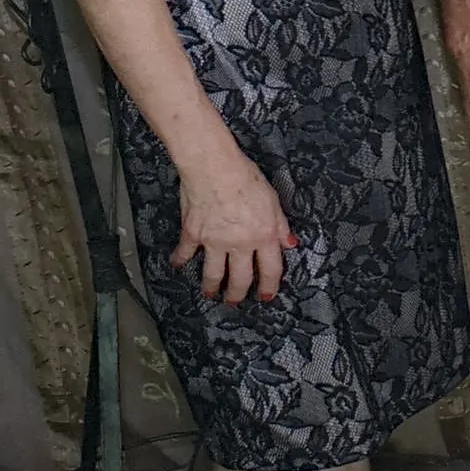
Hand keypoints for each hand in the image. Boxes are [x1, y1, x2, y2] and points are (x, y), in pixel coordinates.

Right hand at [171, 145, 295, 303]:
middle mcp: (240, 244)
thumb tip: (289, 244)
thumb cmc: (247, 179)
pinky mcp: (192, 233)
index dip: (270, 286)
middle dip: (238, 294)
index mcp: (264, 236)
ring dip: (211, 287)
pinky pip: (185, 252)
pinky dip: (180, 261)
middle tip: (235, 302)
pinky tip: (178, 266)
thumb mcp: (274, 202)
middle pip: (240, 278)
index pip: (271, 269)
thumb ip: (281, 226)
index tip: (266, 296)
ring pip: (213, 274)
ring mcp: (214, 241)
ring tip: (210, 294)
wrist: (215, 168)